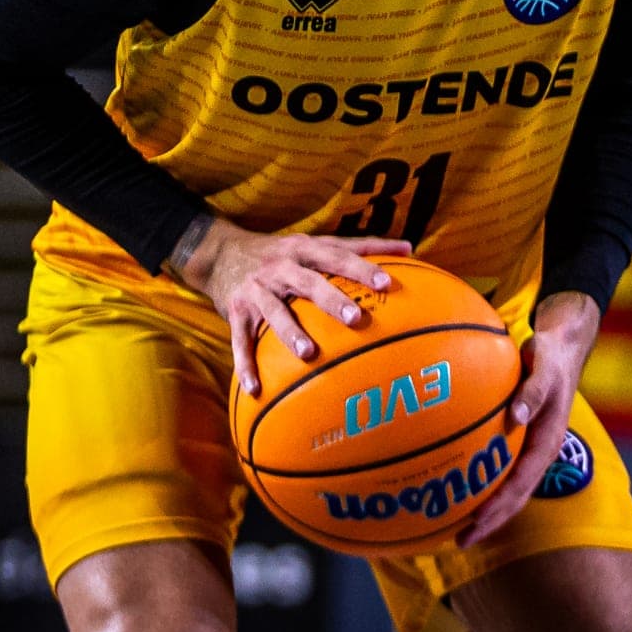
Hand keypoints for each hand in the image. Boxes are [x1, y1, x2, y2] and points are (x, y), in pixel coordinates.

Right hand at [171, 218, 410, 396]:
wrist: (222, 253)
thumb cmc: (284, 254)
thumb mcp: (316, 243)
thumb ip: (359, 247)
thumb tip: (409, 246)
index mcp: (304, 250)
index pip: (338, 255)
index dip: (362, 267)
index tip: (387, 282)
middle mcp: (281, 267)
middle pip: (309, 282)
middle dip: (331, 299)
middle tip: (356, 318)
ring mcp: (256, 289)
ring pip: (274, 311)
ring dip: (290, 331)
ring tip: (308, 353)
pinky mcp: (236, 311)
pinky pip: (239, 340)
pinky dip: (245, 364)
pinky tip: (255, 388)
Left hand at [458, 292, 598, 546]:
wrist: (561, 347)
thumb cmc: (551, 357)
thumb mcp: (545, 368)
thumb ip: (533, 391)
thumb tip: (516, 416)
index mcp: (547, 443)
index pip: (521, 485)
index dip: (499, 508)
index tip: (475, 524)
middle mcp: (537, 453)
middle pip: (513, 498)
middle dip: (488, 522)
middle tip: (457, 542)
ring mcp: (528, 449)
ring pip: (507, 488)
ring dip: (484, 510)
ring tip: (453, 528)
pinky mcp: (519, 440)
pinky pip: (499, 468)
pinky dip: (482, 484)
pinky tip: (457, 485)